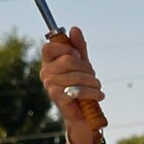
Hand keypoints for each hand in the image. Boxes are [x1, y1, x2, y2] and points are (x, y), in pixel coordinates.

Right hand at [40, 27, 106, 143]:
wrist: (82, 114)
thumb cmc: (81, 86)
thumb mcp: (82, 64)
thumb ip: (78, 47)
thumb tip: (74, 29)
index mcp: (49, 62)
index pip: (50, 47)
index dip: (67, 49)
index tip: (78, 57)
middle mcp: (45, 72)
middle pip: (68, 60)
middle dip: (87, 68)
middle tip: (94, 76)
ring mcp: (49, 84)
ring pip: (76, 75)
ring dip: (93, 82)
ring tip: (98, 88)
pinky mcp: (56, 96)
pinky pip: (77, 89)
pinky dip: (92, 92)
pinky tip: (98, 95)